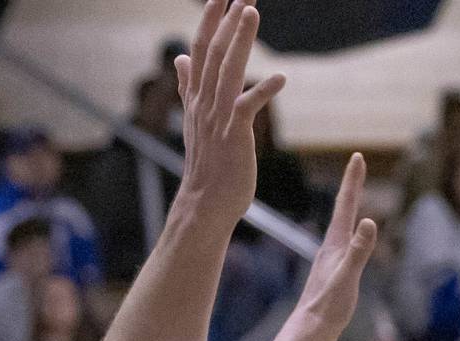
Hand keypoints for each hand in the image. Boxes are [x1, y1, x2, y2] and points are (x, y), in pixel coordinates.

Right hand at [175, 0, 284, 226]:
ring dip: (240, 40)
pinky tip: (280, 78)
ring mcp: (219, 117)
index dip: (209, 20)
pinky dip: (264, 91)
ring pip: (228, 70)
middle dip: (228, 19)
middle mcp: (205, 102)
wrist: (206, 203)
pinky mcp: (235, 135)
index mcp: (197, 97)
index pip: (201, 49)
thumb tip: (179, 58)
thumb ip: (188, 86)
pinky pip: (249, 107)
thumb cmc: (207, 165)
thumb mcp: (195, 120)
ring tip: (251, 11)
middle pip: (216, 51)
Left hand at [285, 152, 377, 340]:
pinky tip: (345, 244)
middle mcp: (329, 252)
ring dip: (347, 211)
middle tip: (357, 166)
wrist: (305, 338)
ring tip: (352, 198)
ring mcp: (328, 266)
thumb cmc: (325, 311)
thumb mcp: (347, 280)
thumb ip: (358, 252)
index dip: (353, 182)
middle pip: (342, 213)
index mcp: (334, 248)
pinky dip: (347, 236)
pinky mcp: (329, 280)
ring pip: (340, 230)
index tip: (357, 156)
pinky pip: (341, 249)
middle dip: (351, 189)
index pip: (345, 207)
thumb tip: (369, 221)